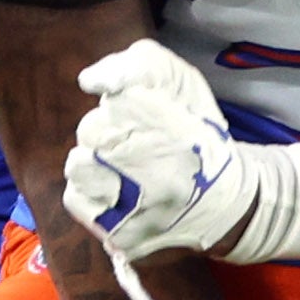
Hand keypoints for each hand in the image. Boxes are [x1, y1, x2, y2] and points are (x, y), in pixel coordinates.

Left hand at [64, 40, 260, 264]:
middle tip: (137, 143)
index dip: (123, 100)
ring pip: (77, 165)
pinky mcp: (121, 234)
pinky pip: (75, 198)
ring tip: (122, 168)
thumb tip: (89, 81)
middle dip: (109, 131)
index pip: (115, 94)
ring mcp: (135, 205)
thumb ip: (136, 64)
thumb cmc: (197, 135)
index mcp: (170, 123)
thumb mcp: (183, 83)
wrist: (224, 203)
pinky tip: (116, 191)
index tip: (140, 110)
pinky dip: (89, 192)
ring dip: (94, 161)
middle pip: (91, 129)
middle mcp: (151, 165)